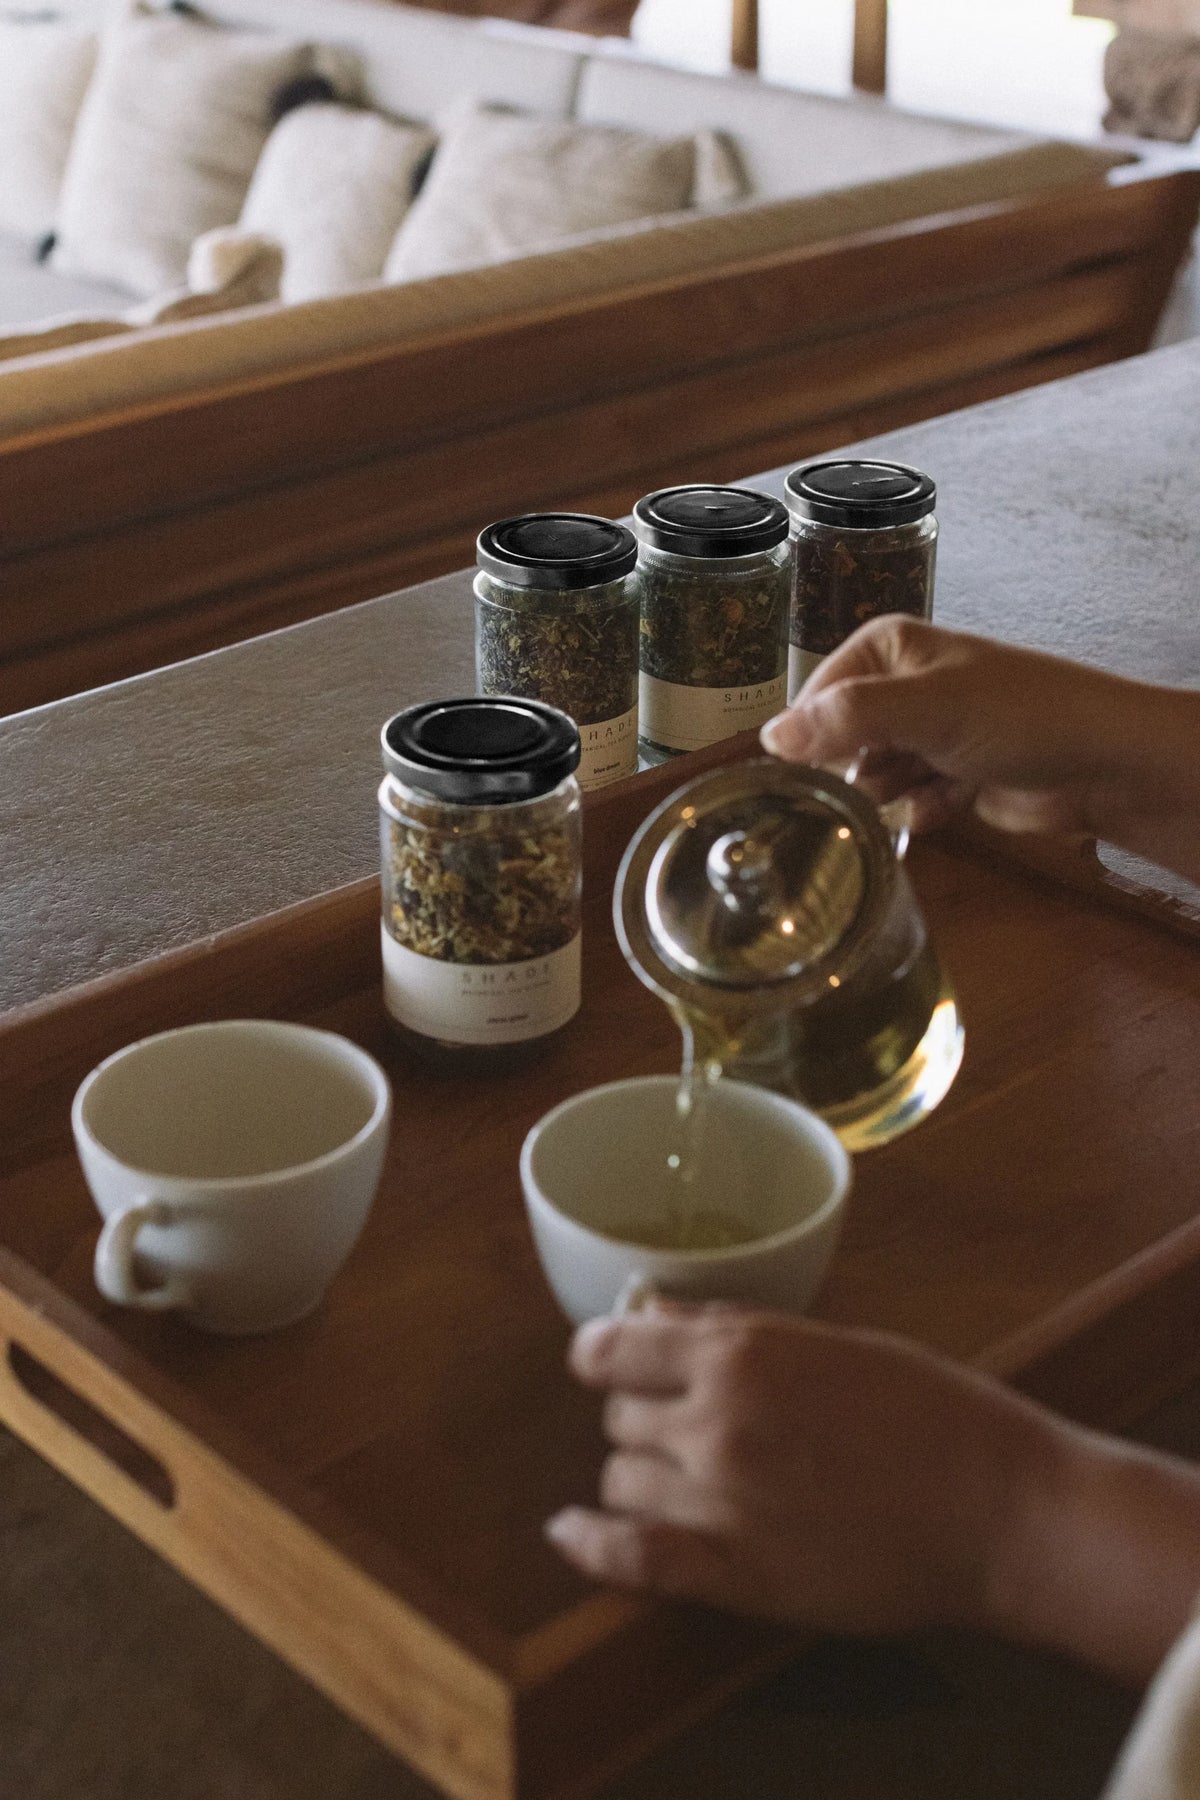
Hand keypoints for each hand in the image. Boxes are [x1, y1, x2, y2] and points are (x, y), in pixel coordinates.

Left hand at [548, 1302, 1199, 1685]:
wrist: (999, 1510)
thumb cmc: (934, 1412)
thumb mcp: (833, 1342)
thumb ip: (736, 1330)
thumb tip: (657, 1317)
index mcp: (740, 1352)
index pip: (611, 1347)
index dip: (604, 1355)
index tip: (608, 1362)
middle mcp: (714, 1420)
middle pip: (618, 1417)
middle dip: (644, 1417)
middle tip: (691, 1429)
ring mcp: (717, 1501)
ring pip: (621, 1482)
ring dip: (643, 1478)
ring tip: (690, 1482)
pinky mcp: (732, 1576)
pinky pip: (627, 1558)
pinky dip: (588, 1545)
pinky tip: (568, 1534)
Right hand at [759, 617, 1199, 883]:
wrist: (1102, 763)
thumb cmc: (1016, 716)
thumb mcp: (924, 708)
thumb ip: (844, 720)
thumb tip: (768, 739)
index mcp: (886, 649)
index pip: (814, 696)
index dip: (808, 738)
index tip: (804, 778)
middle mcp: (901, 685)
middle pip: (839, 740)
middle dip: (852, 771)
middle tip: (872, 785)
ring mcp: (927, 731)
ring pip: (871, 776)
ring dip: (890, 793)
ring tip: (922, 787)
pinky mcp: (949, 774)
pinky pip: (907, 800)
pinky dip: (922, 809)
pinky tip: (947, 807)